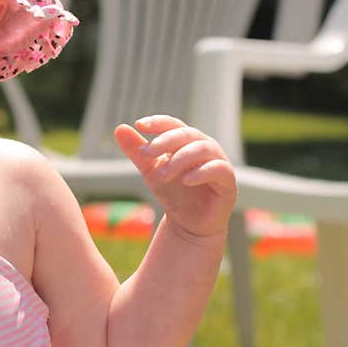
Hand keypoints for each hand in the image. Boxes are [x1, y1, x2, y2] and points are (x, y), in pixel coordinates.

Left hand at [114, 114, 236, 238]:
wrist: (188, 223)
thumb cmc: (172, 192)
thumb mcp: (150, 170)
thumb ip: (136, 151)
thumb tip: (119, 128)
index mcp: (187, 141)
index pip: (173, 124)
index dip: (158, 122)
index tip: (139, 125)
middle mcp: (205, 147)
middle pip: (187, 134)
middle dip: (165, 142)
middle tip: (146, 154)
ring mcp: (219, 162)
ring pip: (202, 149)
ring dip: (179, 159)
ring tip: (161, 175)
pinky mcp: (228, 181)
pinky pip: (218, 169)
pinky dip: (201, 172)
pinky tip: (185, 180)